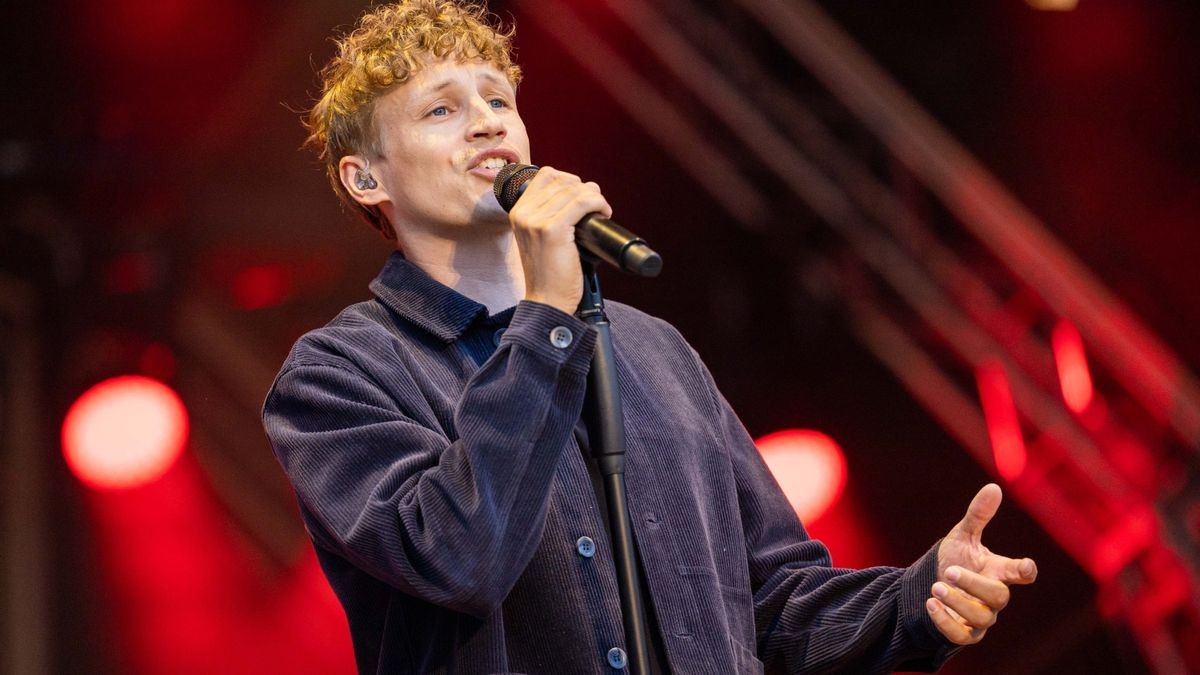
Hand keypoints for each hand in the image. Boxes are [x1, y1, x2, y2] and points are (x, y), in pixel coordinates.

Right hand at [507, 166, 611, 314]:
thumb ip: (548, 214)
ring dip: (595, 197)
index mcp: (518, 212)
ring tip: (601, 211)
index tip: (582, 195)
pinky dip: (599, 204)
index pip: (546, 175)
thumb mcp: (539, 238)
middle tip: (596, 206)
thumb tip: (579, 191)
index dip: (570, 180)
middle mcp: (523, 213)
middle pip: (563, 181)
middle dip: (585, 190)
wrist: (547, 301)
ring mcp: (536, 220)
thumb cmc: (549, 273)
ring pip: (575, 190)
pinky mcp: (552, 230)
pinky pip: (583, 202)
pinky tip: (603, 214)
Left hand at [929, 483, 1037, 644]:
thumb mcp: (964, 535)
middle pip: (999, 596)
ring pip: (982, 618)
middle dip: (975, 585)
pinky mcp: (966, 633)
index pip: (1021, 573)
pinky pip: (962, 636)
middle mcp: (995, 596)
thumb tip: (994, 487)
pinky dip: (946, 622)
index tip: (1025, 566)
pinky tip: (931, 605)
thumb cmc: (957, 559)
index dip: (1025, 571)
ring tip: (936, 587)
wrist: (934, 584)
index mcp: (998, 570)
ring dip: (958, 603)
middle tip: (950, 571)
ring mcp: (982, 617)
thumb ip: (978, 515)